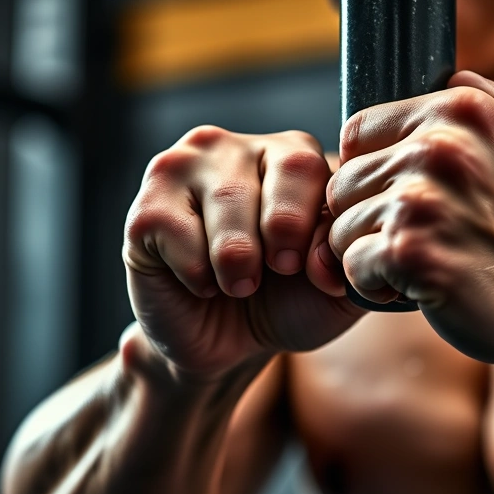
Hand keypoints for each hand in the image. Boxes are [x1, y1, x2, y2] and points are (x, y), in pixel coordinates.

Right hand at [123, 126, 360, 382]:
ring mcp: (183, 169)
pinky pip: (179, 231)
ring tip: (238, 284)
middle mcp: (234, 147)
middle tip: (271, 274)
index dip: (313, 226)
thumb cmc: (286, 303)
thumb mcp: (334, 285)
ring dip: (239, 263)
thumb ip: (347, 255)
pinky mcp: (146, 207)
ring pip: (228, 202)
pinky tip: (201, 282)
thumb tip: (327, 250)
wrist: (228, 347)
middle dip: (281, 241)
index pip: (311, 165)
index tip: (308, 269)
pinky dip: (198, 273)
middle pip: (278, 174)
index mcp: (290, 155)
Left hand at [328, 72, 493, 363]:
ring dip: (370, 254)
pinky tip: (414, 286)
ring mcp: (420, 201)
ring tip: (418, 262)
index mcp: (459, 110)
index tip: (402, 201)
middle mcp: (436, 148)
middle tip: (414, 239)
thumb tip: (448, 76)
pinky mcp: (410, 252)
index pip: (357, 133)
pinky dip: (374, 286)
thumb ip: (490, 98)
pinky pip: (352, 266)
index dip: (370, 172)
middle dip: (367, 218)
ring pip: (340, 227)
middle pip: (342, 182)